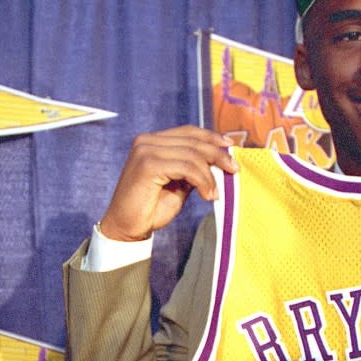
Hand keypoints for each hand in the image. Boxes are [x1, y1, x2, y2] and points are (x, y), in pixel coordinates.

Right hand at [99, 125, 238, 240]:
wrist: (127, 228)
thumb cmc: (152, 207)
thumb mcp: (179, 184)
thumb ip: (194, 169)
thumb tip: (220, 161)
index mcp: (152, 141)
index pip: (188, 131)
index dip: (211, 137)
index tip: (230, 146)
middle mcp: (146, 141)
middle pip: (193, 141)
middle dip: (218, 155)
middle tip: (234, 170)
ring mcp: (145, 150)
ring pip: (192, 155)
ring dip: (210, 175)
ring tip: (215, 193)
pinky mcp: (147, 164)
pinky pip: (187, 167)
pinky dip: (202, 181)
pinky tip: (207, 195)